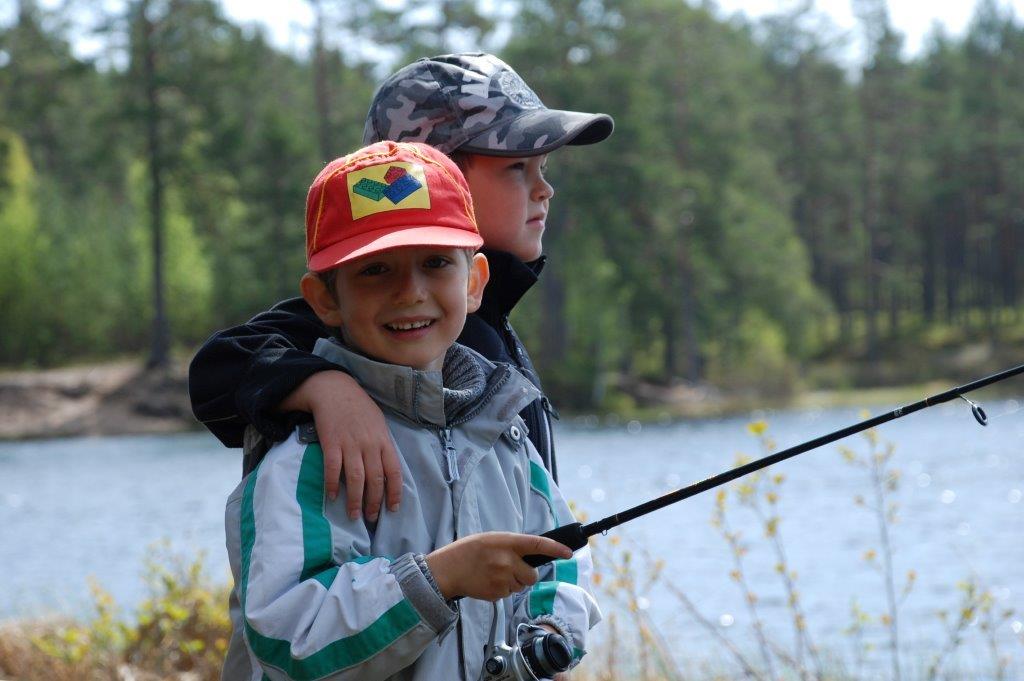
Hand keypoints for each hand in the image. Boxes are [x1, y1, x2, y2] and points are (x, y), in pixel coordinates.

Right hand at [280, 370, 401, 518]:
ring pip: (356, 479)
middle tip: (371, 518)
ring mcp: (350, 444)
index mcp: (384, 440)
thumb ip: (382, 446)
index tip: (393, 508)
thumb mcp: (378, 424)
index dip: (395, 492)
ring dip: (355, 500)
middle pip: (375, 480)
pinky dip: (333, 484)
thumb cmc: (359, 408)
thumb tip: (386, 470)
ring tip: (354, 515)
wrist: (334, 390)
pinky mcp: (331, 443)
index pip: (394, 471)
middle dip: (374, 502)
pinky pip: (333, 469)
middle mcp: (370, 445)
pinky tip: (332, 496)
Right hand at [425, 532, 572, 600]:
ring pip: (521, 586)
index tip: (569, 553)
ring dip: (512, 582)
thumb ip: (511, 545)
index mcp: (506, 542)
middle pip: (532, 575)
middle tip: (511, 570)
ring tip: (493, 574)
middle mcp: (507, 560)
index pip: (537, 544)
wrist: (447, 569)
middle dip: (526, 575)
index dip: (555, 549)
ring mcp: (502, 578)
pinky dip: (501, 590)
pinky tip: (488, 582)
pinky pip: (508, 594)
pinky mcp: (496, 593)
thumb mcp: (491, 539)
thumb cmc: (469, 551)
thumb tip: (531, 553)